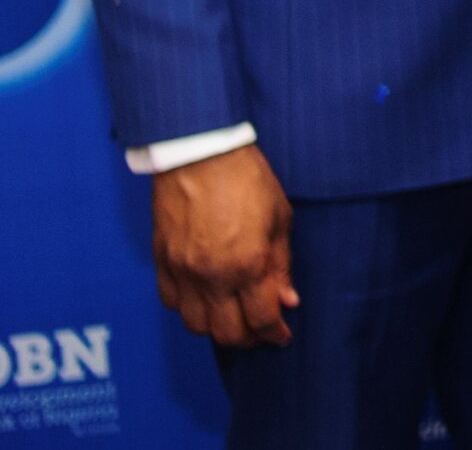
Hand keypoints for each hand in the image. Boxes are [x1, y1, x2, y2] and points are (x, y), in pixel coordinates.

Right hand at [151, 143, 295, 348]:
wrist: (199, 155)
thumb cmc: (247, 180)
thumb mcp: (279, 218)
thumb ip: (281, 264)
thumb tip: (287, 300)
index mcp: (247, 264)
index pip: (260, 319)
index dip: (274, 334)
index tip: (282, 336)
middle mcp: (212, 276)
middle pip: (226, 333)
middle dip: (248, 338)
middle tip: (261, 330)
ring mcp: (182, 273)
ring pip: (196, 325)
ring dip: (217, 328)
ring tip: (234, 317)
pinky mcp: (161, 263)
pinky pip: (172, 304)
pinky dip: (190, 310)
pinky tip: (206, 300)